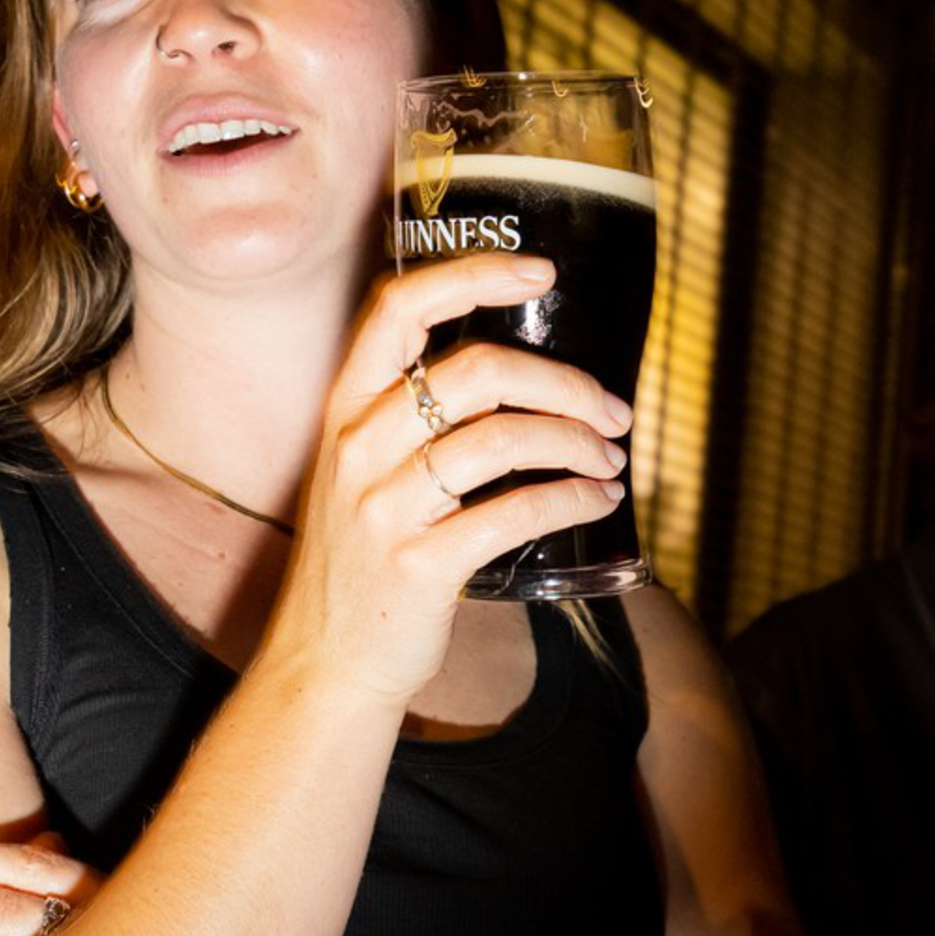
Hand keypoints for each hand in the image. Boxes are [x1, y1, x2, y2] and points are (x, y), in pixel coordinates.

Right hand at [260, 252, 631, 708]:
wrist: (323, 665)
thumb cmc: (362, 563)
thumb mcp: (364, 474)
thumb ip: (416, 421)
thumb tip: (526, 380)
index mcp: (344, 410)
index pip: (400, 308)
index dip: (474, 275)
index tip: (541, 271)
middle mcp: (356, 447)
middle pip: (475, 370)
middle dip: (563, 381)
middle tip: (611, 408)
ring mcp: (382, 507)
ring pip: (502, 438)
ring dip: (576, 441)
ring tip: (610, 458)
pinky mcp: (417, 566)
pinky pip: (514, 513)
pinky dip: (571, 498)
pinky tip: (597, 499)